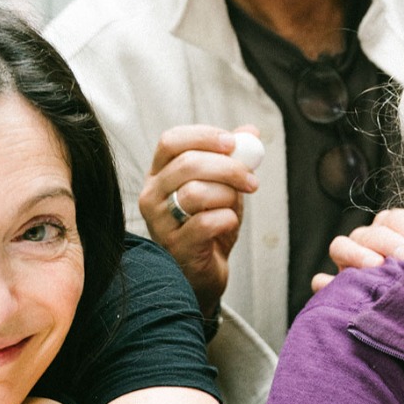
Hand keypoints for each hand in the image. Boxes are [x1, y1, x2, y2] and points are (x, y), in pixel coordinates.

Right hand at [138, 125, 259, 316]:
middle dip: (229, 167)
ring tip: (235, 206)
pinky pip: (206, 223)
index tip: (233, 142)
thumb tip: (250, 131)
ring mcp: (159, 223)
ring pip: (195, 192)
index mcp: (160, 174)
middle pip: (187, 164)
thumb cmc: (209, 227)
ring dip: (227, 195)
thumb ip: (233, 159)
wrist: (204, 273)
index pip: (171, 141)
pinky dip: (227, 219)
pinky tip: (228, 225)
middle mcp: (151, 195)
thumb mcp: (223, 187)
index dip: (203, 136)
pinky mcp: (175, 247)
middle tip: (252, 180)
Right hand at [311, 208, 403, 291]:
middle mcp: (368, 245)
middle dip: (389, 241)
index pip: (396, 219)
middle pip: (370, 231)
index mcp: (395, 233)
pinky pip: (322, 283)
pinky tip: (338, 289)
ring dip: (357, 253)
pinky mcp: (335, 292)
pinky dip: (327, 284)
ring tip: (376, 266)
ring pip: (340, 246)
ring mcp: (348, 266)